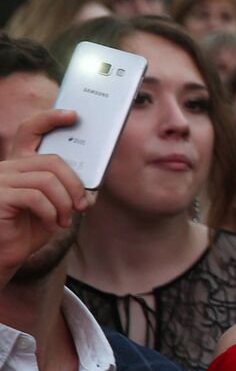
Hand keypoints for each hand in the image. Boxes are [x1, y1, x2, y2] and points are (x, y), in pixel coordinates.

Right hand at [0, 110, 89, 284]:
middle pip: (52, 161)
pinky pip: (36, 197)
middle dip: (75, 184)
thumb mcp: (53, 206)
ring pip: (47, 179)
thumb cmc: (28, 229)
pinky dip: (52, 212)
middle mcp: (6, 167)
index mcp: (18, 164)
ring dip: (65, 202)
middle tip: (82, 205)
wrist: (5, 255)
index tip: (73, 115)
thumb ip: (65, 190)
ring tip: (65, 219)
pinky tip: (53, 223)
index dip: (50, 119)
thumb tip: (92, 188)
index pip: (30, 130)